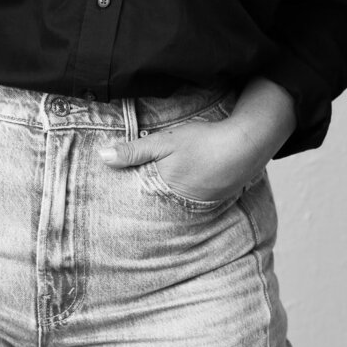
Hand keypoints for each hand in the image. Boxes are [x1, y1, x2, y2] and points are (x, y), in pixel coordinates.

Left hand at [98, 77, 296, 201]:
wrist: (245, 146)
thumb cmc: (202, 142)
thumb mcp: (164, 141)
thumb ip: (133, 150)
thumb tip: (101, 157)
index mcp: (163, 191)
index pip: (137, 199)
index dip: (125, 196)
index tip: (110, 197)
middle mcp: (179, 205)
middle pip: (155, 203)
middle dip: (144, 200)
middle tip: (129, 198)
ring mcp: (197, 205)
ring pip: (173, 202)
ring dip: (166, 196)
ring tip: (159, 190)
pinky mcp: (212, 200)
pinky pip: (191, 200)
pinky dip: (186, 192)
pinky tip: (187, 182)